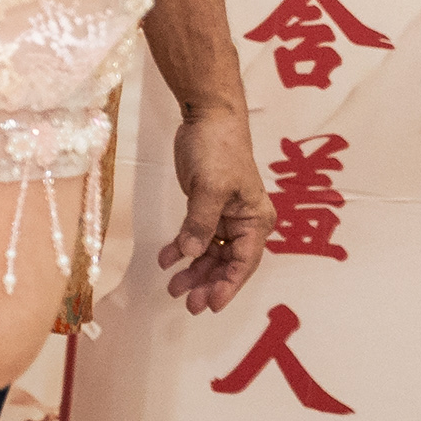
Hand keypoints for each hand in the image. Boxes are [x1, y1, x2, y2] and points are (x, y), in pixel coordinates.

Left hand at [157, 104, 269, 312]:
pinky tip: (165, 260)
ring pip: (209, 253)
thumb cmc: (218, 149)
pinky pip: (195, 237)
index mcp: (255, 220)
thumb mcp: (210, 187)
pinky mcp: (205, 208)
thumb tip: (189, 254)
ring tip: (173, 288)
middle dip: (208, 283)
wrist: (207, 117)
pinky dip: (180, 249)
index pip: (244, 262)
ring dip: (192, 271)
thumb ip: (200, 223)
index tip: (210, 304)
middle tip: (187, 304)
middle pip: (227, 263)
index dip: (228, 285)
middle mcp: (244, 222)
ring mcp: (225, 216)